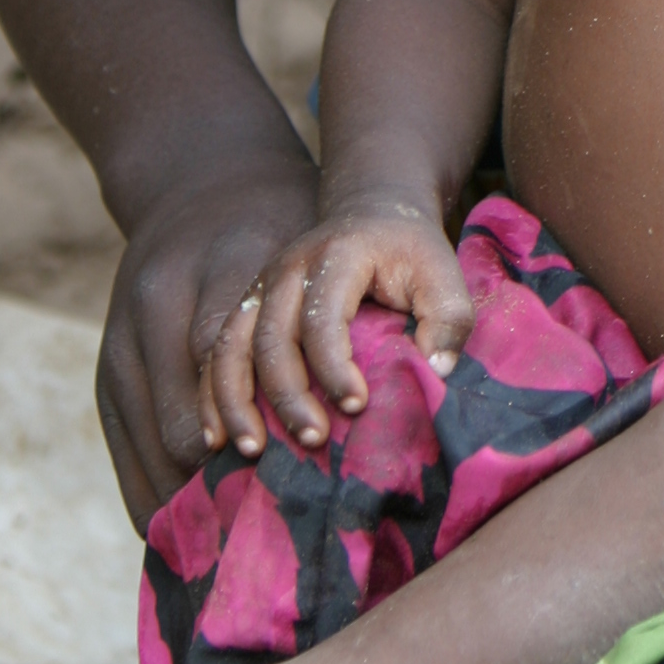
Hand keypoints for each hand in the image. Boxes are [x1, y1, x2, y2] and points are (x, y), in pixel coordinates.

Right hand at [96, 153, 321, 531]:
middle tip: (271, 521)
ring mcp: (121, 340)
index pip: (232, 372)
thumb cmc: (281, 214)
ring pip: (147, 443)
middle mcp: (155, 307)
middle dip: (224, 478)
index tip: (305, 465)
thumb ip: (334, 315)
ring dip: (186, 496)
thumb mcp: (320, 242)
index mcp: (216, 271)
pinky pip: (124, 446)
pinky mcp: (108, 367)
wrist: (201, 177)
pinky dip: (154, 489)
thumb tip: (389, 392)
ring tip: (232, 544)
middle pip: (180, 422)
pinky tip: (190, 527)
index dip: (266, 426)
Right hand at [200, 194, 473, 456]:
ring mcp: (262, 287)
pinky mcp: (249, 307)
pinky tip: (217, 439)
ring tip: (253, 449)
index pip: (322, 318)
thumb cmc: (411, 253)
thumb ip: (450, 318)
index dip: (334, 366)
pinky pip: (218, 353)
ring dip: (236, 402)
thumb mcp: (443, 273)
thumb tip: (437, 373)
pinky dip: (212, 396)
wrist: (375, 213)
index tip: (356, 406)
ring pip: (232, 346)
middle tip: (314, 440)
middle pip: (272, 337)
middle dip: (288, 395)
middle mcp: (288, 269)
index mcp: (337, 256)